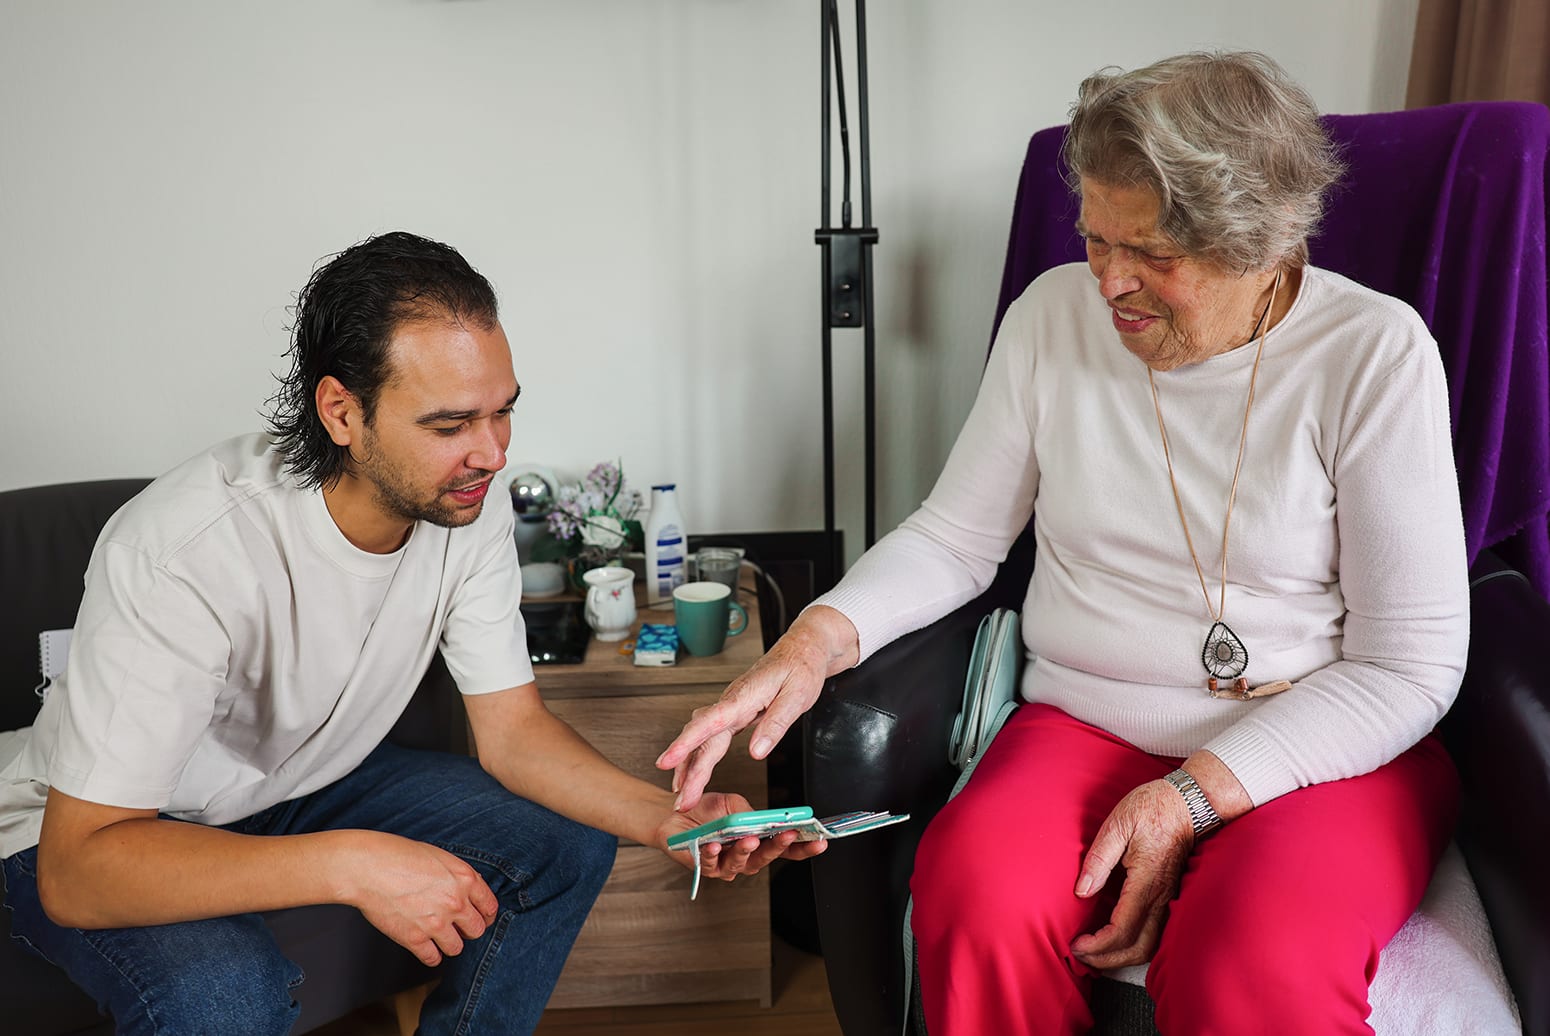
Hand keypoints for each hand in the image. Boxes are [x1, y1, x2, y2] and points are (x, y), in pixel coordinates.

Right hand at [338, 832, 499, 966]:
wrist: (367, 867)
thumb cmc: (399, 855)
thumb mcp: (439, 856)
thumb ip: (459, 876)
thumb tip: (472, 890)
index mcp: (464, 879)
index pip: (490, 907)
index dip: (486, 915)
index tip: (481, 918)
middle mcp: (455, 902)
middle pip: (477, 930)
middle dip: (469, 930)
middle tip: (459, 928)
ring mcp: (435, 922)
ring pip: (457, 948)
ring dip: (449, 943)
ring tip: (439, 936)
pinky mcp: (414, 938)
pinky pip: (433, 959)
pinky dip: (430, 955)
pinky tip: (425, 947)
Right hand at [656, 607, 856, 810]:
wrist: (804, 647)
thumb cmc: (801, 666)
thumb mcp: (796, 697)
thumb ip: (774, 726)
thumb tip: (756, 752)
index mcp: (743, 697)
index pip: (708, 723)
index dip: (685, 744)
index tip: (666, 760)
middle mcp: (732, 702)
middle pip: (702, 739)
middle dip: (686, 769)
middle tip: (680, 799)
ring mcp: (732, 707)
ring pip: (703, 738)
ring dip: (689, 764)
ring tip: (680, 792)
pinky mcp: (736, 711)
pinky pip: (712, 735)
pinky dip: (700, 754)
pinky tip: (695, 768)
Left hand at [658, 792, 827, 883]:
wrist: (675, 814)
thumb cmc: (707, 811)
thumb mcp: (733, 804)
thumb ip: (750, 812)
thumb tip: (763, 818)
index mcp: (757, 841)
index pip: (785, 848)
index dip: (803, 847)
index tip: (820, 841)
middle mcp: (744, 857)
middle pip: (767, 857)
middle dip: (779, 847)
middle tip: (788, 835)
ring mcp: (725, 865)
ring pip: (741, 863)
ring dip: (746, 851)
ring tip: (750, 839)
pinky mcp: (704, 867)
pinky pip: (711, 862)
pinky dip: (714, 853)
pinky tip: (716, 844)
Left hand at [1068, 779, 1195, 969]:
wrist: (1187, 803)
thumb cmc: (1150, 808)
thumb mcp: (1117, 825)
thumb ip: (1099, 859)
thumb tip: (1082, 892)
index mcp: (1146, 882)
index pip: (1122, 930)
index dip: (1097, 945)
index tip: (1076, 945)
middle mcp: (1161, 897)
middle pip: (1138, 948)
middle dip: (1107, 959)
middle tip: (1081, 955)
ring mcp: (1168, 898)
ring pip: (1150, 945)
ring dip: (1121, 956)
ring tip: (1096, 953)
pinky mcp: (1169, 896)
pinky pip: (1156, 933)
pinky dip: (1134, 945)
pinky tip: (1117, 940)